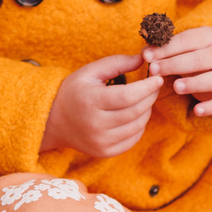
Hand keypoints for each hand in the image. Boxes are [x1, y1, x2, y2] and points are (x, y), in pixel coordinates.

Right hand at [40, 55, 162, 158]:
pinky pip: (133, 139)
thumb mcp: (90, 72)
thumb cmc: (74, 91)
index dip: (147, 87)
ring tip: (144, 98)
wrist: (54, 121)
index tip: (157, 78)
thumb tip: (144, 58)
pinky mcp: (105, 152)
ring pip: (138, 126)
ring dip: (147, 110)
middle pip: (136, 111)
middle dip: (150, 96)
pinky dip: (139, 125)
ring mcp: (101, 142)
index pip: (128, 96)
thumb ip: (117, 63)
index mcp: (91, 101)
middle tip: (154, 85)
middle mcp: (96, 125)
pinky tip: (135, 114)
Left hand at [145, 26, 211, 115]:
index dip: (166, 48)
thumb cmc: (191, 55)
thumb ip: (162, 49)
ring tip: (176, 87)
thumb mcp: (179, 48)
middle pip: (199, 59)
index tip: (146, 56)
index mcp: (208, 36)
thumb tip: (144, 52)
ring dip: (195, 83)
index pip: (186, 40)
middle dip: (174, 65)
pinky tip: (197, 111)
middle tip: (155, 70)